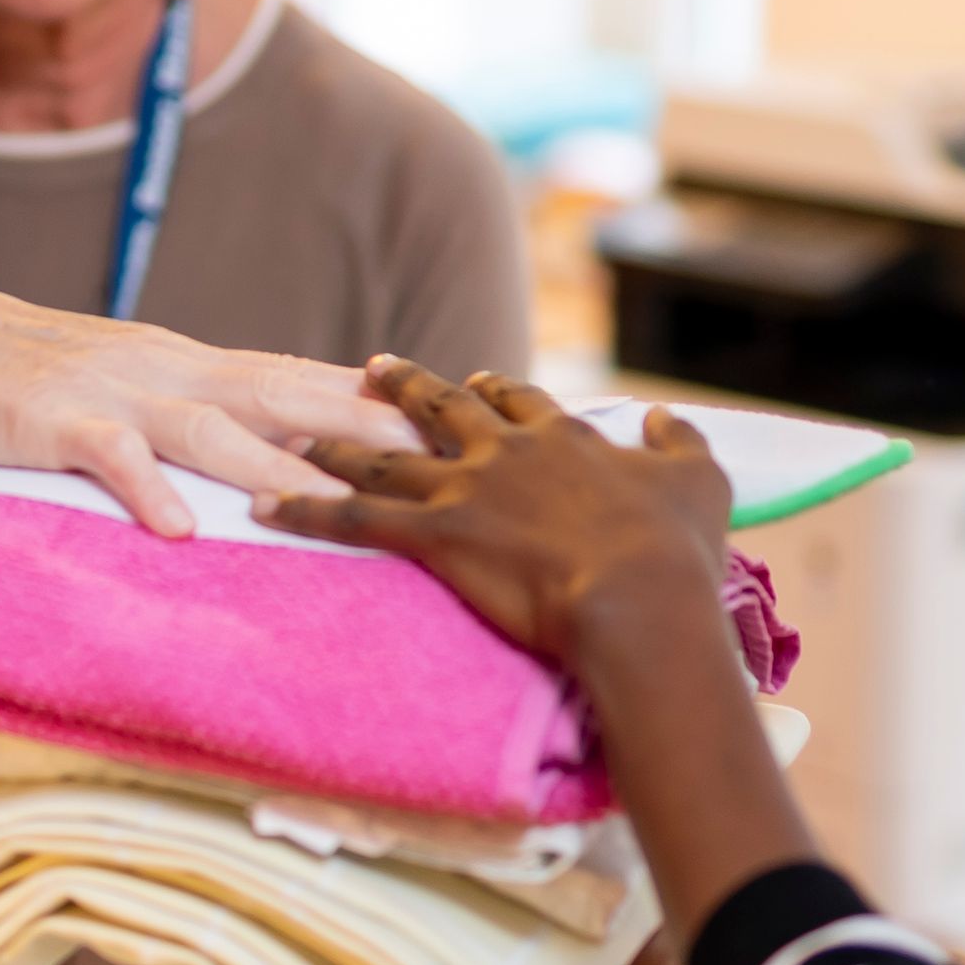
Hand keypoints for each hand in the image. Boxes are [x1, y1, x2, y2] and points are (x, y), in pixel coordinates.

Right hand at [0, 279, 415, 536]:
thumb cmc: (38, 385)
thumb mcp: (135, 394)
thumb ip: (204, 422)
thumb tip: (282, 463)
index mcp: (195, 367)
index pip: (307, 378)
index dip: (384, 398)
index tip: (459, 416)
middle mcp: (171, 369)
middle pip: (285, 394)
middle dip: (367, 424)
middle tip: (443, 452)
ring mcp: (115, 391)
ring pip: (210, 429)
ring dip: (273, 465)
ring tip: (335, 503)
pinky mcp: (55, 419)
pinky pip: (107, 457)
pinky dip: (144, 489)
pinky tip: (177, 530)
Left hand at [252, 360, 732, 665]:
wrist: (639, 596)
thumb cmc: (675, 549)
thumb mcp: (700, 481)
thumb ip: (678, 442)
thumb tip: (660, 416)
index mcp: (562, 438)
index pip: (518, 400)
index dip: (495, 389)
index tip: (478, 378)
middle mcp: (504, 451)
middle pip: (441, 406)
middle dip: (403, 386)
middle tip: (372, 368)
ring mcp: (464, 488)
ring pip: (383, 453)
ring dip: (335, 440)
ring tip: (295, 429)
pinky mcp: (434, 533)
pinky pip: (353, 516)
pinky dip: (305, 507)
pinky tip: (264, 503)